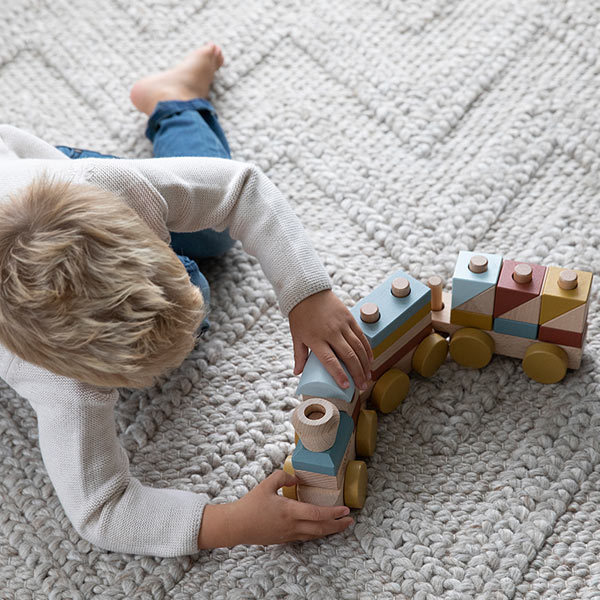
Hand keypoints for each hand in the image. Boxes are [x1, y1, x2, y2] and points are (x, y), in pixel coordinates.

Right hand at [197, 471, 353, 547]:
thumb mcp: (267, 484)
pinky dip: (317, 532)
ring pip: (315, 535)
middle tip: (351, 520)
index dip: (334, 513)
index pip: (318, 513)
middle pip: (321, 528)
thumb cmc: (250, 504)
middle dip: (338, 525)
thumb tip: (298, 478)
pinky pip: (306, 536)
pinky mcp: (284, 539)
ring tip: (340, 525)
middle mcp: (292, 525)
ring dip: (330, 530)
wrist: (236, 525)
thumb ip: (284, 477)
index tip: (346, 510)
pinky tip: (320, 528)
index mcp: (290, 511)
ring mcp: (288, 534)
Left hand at [288, 290, 372, 389]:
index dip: (339, 375)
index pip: (330, 361)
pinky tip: (370, 360)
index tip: (346, 386)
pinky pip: (361, 336)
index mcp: (316, 339)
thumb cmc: (300, 316)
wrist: (307, 292)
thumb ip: (299, 356)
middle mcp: (330, 333)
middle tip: (362, 386)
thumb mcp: (297, 336)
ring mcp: (342, 325)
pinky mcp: (349, 318)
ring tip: (368, 377)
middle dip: (357, 373)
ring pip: (358, 347)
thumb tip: (297, 373)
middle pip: (348, 356)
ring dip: (365, 364)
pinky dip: (367, 349)